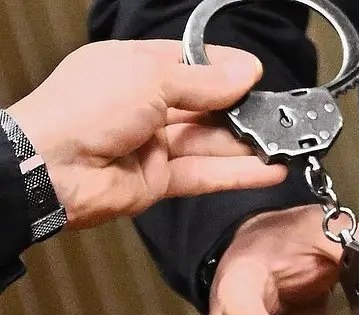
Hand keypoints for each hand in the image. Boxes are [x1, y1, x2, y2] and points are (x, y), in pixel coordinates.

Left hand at [7, 40, 285, 228]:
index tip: (257, 75)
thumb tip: (244, 71)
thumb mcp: (150, 76)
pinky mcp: (159, 180)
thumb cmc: (82, 109)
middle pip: (206, 107)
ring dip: (247, 147)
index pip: (193, 65)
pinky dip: (237, 174)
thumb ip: (203, 79)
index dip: (226, 69)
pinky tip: (267, 171)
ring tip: (283, 146)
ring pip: (209, 144)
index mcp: (138, 69)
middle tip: (279, 116)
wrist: (49, 169)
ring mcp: (153, 145)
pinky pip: (204, 174)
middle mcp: (147, 106)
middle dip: (243, 112)